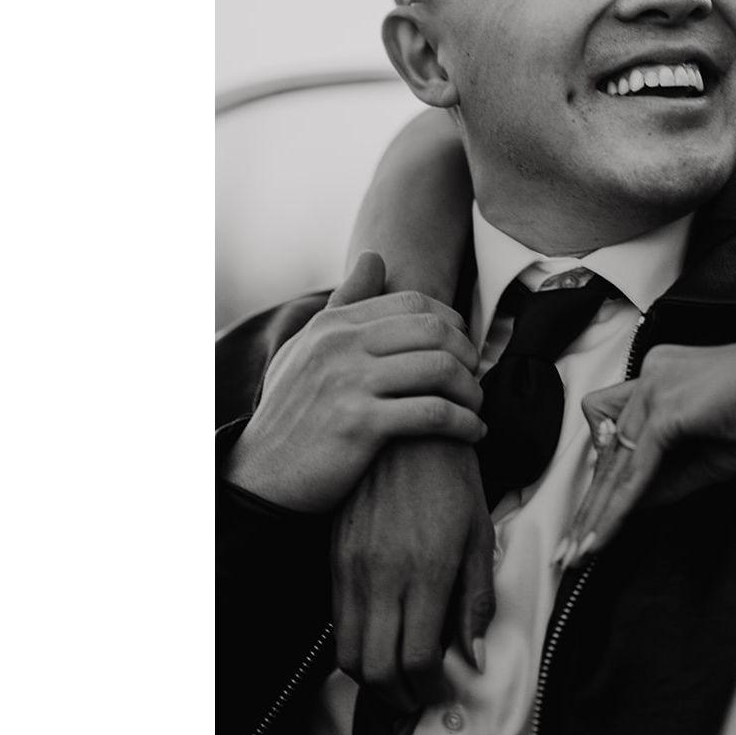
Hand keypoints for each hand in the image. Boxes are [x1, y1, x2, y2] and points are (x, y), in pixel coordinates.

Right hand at [224, 252, 485, 512]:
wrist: (261, 478)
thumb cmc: (292, 412)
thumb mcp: (307, 348)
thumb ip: (345, 303)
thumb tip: (374, 256)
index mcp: (334, 324)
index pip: (413, 303)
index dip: (451, 322)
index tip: (462, 348)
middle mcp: (341, 345)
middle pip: (433, 330)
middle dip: (467, 353)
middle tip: (473, 377)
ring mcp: (350, 383)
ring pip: (440, 368)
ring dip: (470, 390)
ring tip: (474, 408)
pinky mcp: (360, 425)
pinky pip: (432, 413)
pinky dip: (463, 423)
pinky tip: (472, 433)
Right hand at [332, 439, 496, 710]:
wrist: (409, 431)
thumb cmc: (454, 477)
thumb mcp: (480, 533)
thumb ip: (477, 598)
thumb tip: (474, 655)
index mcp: (428, 569)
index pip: (417, 656)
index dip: (429, 686)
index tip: (439, 687)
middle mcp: (385, 574)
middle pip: (378, 667)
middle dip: (399, 694)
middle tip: (417, 694)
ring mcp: (354, 567)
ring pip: (349, 652)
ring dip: (373, 676)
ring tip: (398, 672)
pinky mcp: (336, 557)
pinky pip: (336, 620)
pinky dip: (354, 644)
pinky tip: (379, 635)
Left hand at [559, 339, 735, 565]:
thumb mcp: (715, 455)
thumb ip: (672, 478)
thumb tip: (639, 505)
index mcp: (666, 376)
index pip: (619, 433)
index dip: (604, 481)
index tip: (592, 518)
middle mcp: (653, 375)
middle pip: (608, 452)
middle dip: (590, 506)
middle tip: (569, 549)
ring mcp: (656, 389)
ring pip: (615, 464)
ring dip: (595, 515)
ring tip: (578, 554)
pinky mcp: (666, 409)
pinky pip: (635, 471)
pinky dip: (617, 509)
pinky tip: (603, 537)